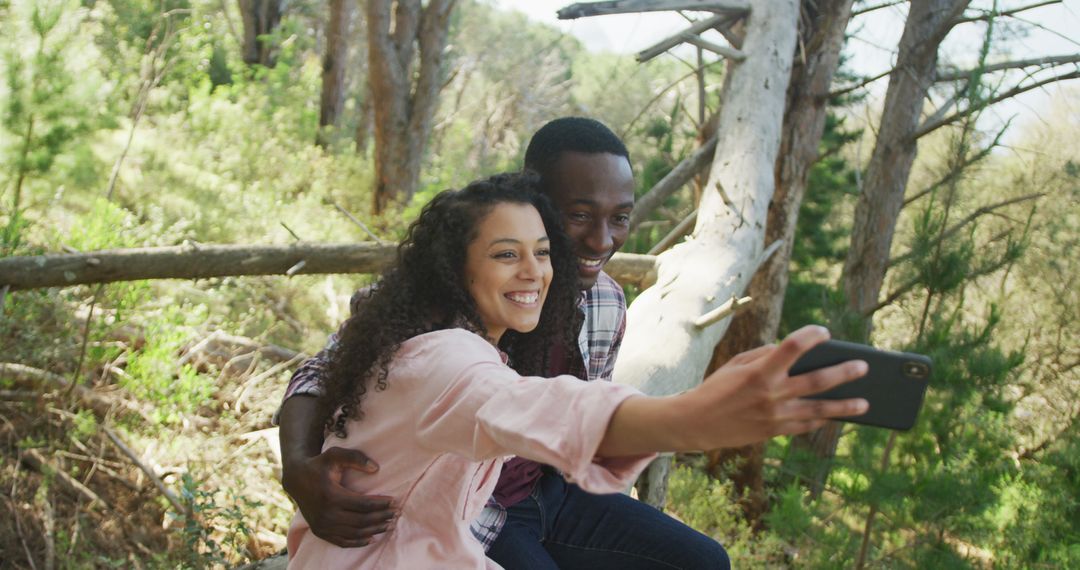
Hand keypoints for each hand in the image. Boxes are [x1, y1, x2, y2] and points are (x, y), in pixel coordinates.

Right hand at [282, 446, 397, 547]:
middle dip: (381, 518)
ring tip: (389, 525)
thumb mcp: (335, 455)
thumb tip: (376, 468)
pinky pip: (341, 541)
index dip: (381, 504)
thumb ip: (355, 458)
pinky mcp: (319, 531)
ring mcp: (322, 525)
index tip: (394, 502)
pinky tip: (372, 538)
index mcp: (331, 495)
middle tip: (396, 514)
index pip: (363, 504)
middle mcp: (326, 514)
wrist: (296, 479)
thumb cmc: (319, 465)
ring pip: (354, 533)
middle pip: (361, 521)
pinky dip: (358, 542)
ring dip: (374, 530)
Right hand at [683, 325, 868, 448]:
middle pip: (816, 381)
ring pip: (818, 409)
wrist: (697, 422)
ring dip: (844, 406)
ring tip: (865, 402)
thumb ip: (765, 355)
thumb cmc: (717, 387)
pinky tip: (833, 415)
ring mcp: (775, 415)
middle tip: (863, 367)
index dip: (810, 336)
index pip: (791, 347)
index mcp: (759, 371)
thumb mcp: (736, 364)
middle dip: (844, 373)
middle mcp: (771, 394)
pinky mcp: (774, 431)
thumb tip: (792, 352)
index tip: (824, 332)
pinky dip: (820, 419)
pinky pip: (805, 425)